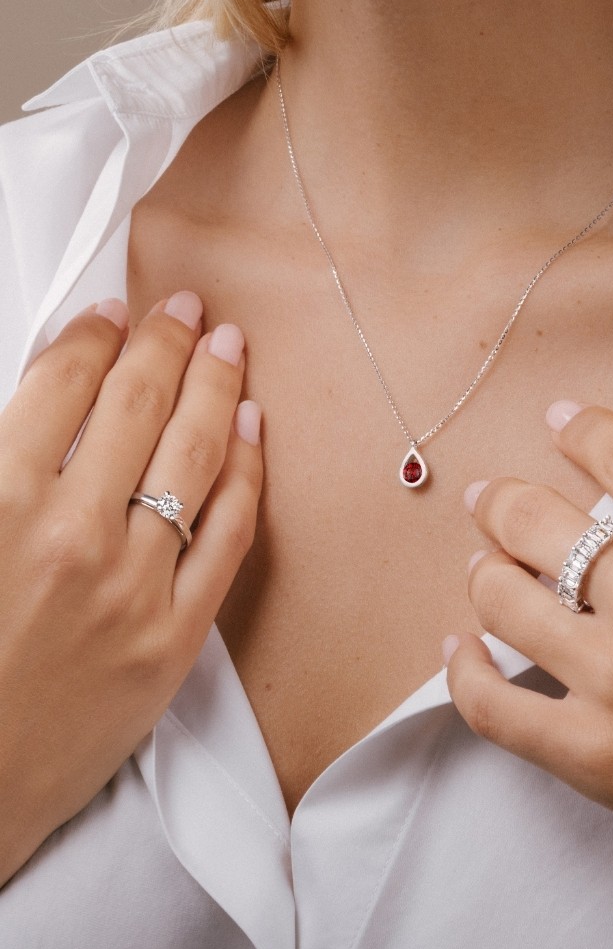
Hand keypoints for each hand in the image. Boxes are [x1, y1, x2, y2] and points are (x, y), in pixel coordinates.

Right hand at [0, 293, 262, 885]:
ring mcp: (133, 590)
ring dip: (216, 388)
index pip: (61, 385)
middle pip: (138, 405)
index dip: (93, 335)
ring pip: (193, 458)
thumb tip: (51, 391)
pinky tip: (252, 429)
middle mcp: (70, 538)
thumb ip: (0, 465)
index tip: (114, 313)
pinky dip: (245, 474)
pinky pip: (229, 535)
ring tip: (228, 346)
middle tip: (186, 309)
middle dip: (166, 342)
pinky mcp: (176, 639)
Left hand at [445, 401, 612, 896]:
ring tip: (484, 569)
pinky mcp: (592, 754)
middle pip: (533, 519)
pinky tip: (461, 652)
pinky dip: (464, 672)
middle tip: (488, 499)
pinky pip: (491, 704)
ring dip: (483, 576)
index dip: (581, 429)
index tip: (561, 421)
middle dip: (500, 501)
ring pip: (500, 599)